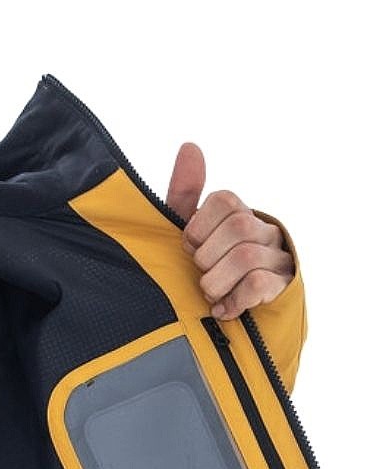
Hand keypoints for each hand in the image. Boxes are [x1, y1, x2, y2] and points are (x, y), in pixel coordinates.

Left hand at [164, 142, 293, 319]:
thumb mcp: (190, 234)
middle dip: (207, 257)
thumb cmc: (208, 270)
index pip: (225, 200)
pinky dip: (234, 300)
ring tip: (211, 293)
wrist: (234, 321)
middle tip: (200, 272)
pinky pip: (260, 284)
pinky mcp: (284, 288)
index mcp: (241, 214)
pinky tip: (224, 309)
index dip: (198, 228)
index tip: (190, 247)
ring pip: (246, 257)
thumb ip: (184, 195)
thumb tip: (190, 147)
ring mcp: (278, 259)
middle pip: (238, 226)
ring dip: (217, 281)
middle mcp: (265, 231)